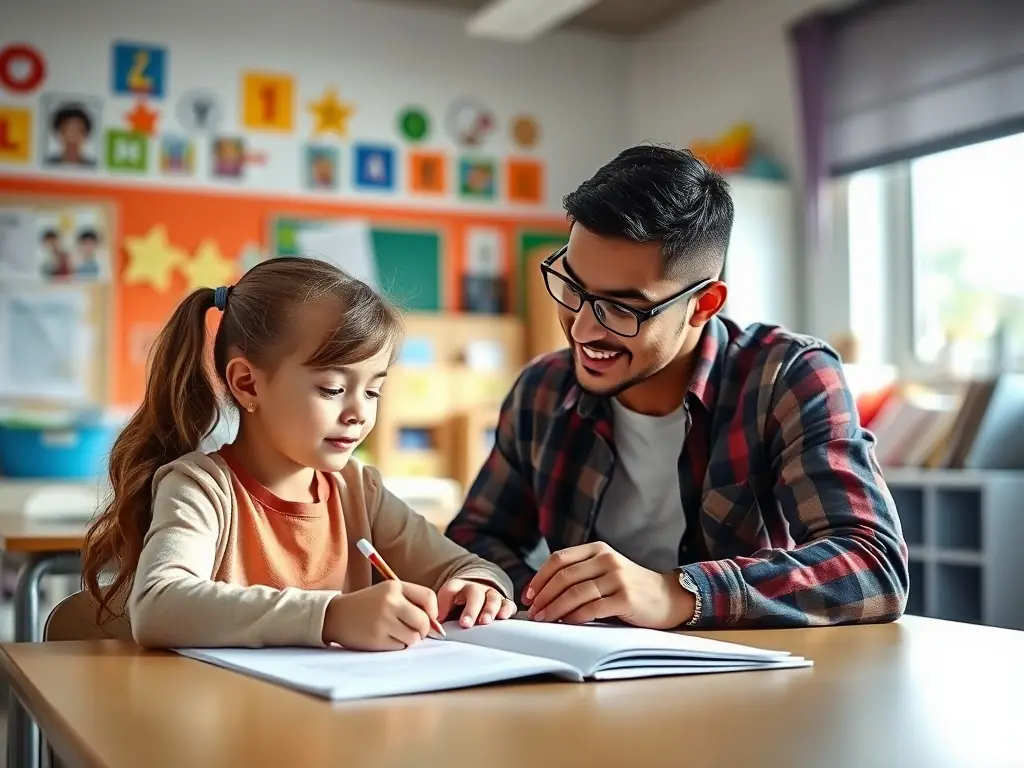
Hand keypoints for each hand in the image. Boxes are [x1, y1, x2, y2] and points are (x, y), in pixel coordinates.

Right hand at [323, 581, 439, 650]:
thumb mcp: (388, 592)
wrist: (336, 615)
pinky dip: (397, 645)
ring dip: (410, 639)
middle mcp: (390, 602)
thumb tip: (435, 623)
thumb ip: (411, 601)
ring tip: (396, 633)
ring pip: (414, 637)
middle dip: (423, 630)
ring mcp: (383, 621)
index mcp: (394, 586)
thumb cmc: (367, 604)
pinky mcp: (376, 639)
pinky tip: (385, 638)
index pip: (428, 597)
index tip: (429, 618)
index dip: (433, 611)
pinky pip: (400, 647)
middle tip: (414, 631)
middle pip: (424, 621)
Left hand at [437, 579, 516, 627]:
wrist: (477, 591)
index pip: (450, 590)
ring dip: (489, 609)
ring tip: (485, 621)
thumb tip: (432, 629)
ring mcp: (490, 594)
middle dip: (470, 609)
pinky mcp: (504, 602)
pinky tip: (503, 617)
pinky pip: (507, 603)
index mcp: (457, 587)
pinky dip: (506, 609)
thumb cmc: (458, 605)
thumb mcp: (445, 606)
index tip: (441, 619)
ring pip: (492, 598)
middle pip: (474, 594)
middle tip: (465, 624)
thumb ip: (438, 615)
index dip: (445, 603)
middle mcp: (475, 588)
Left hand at [522, 543, 694, 629]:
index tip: (528, 595)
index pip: (559, 559)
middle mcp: (607, 559)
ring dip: (555, 608)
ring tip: (544, 619)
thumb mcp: (605, 571)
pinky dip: (575, 617)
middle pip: (564, 576)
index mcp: (598, 549)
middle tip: (533, 612)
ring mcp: (617, 578)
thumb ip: (580, 575)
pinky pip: (593, 608)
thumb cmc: (630, 588)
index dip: (540, 577)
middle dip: (544, 596)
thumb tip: (543, 594)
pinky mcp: (626, 598)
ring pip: (575, 593)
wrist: (668, 597)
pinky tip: (566, 623)